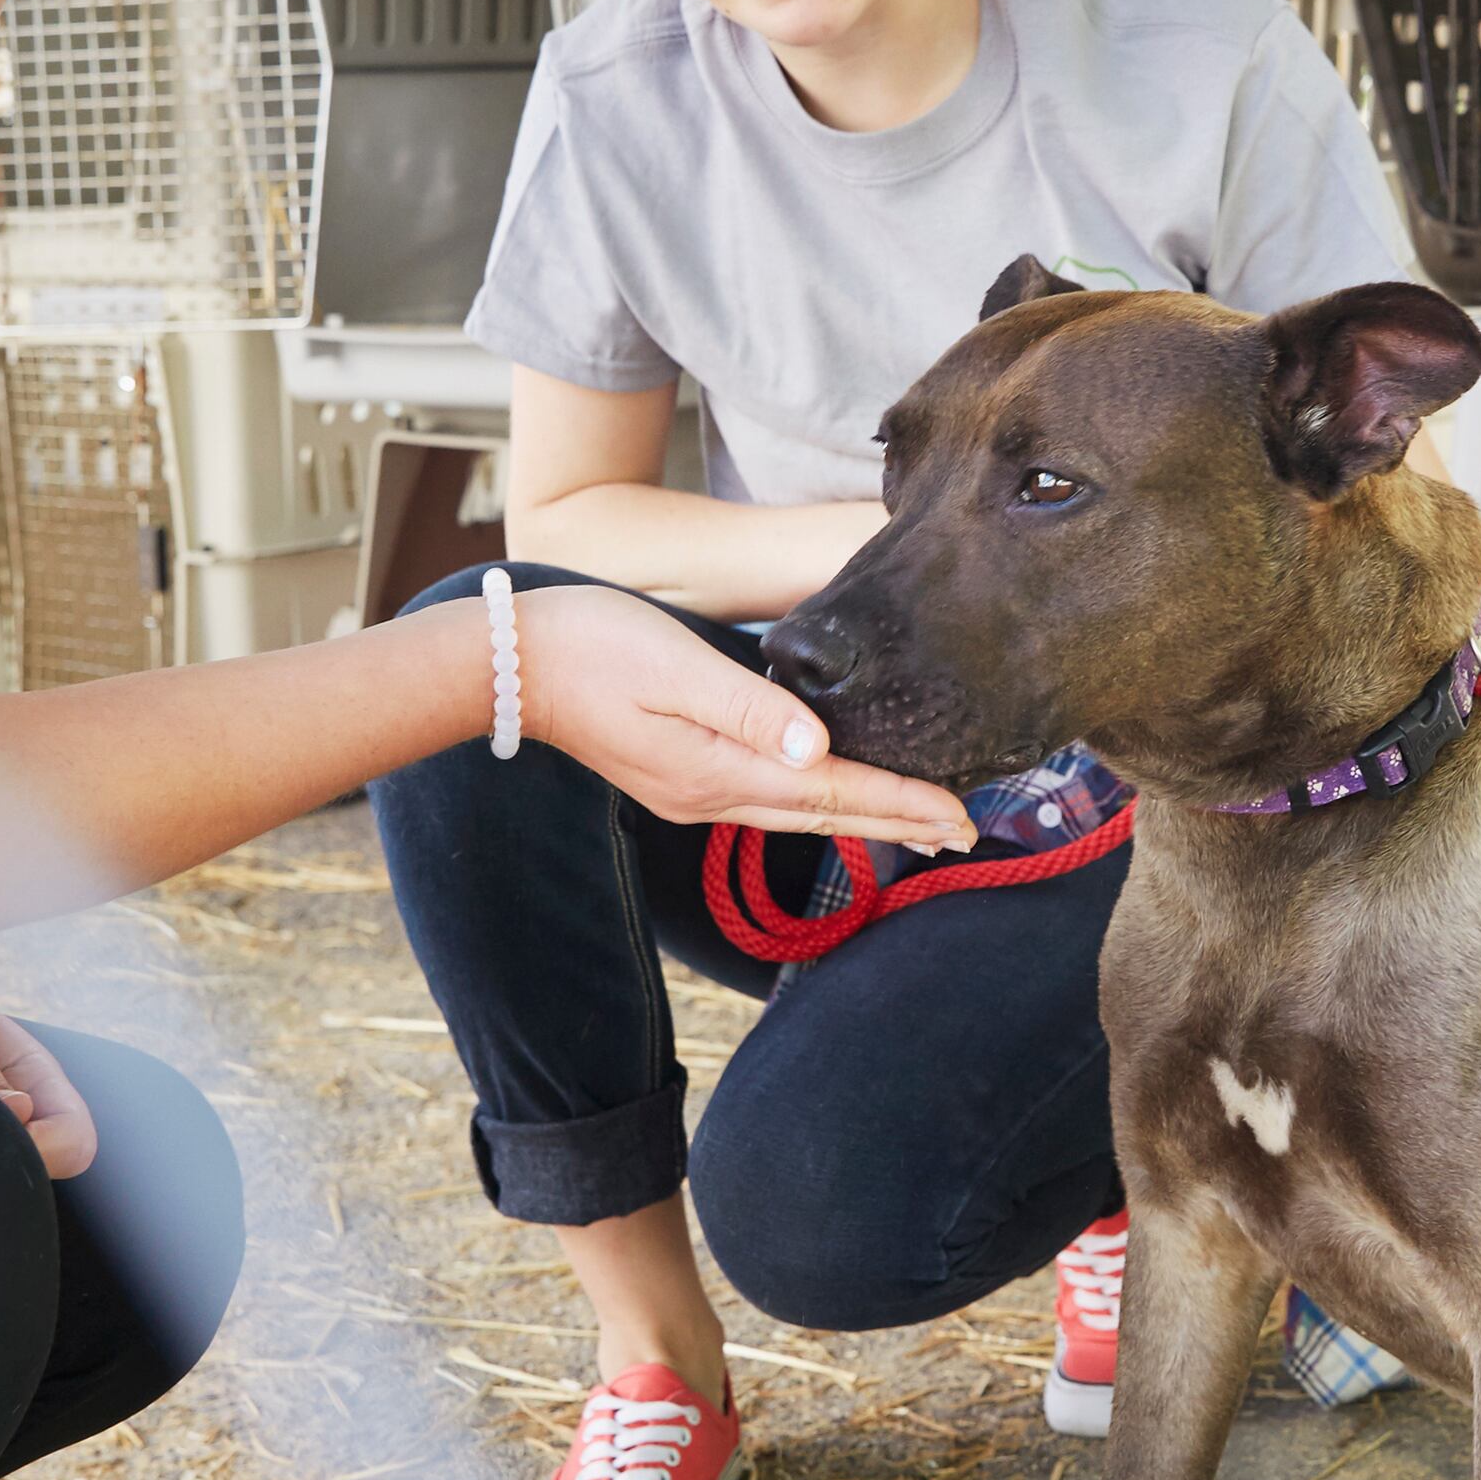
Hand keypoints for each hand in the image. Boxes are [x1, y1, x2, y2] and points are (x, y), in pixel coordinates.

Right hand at [515, 582, 974, 849]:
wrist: (511, 664)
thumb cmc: (592, 646)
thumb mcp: (675, 666)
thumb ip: (749, 708)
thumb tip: (815, 749)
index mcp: (717, 770)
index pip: (832, 793)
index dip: (902, 803)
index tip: (962, 817)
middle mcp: (712, 793)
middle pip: (826, 814)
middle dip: (899, 821)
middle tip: (969, 834)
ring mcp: (696, 791)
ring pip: (801, 810)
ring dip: (866, 815)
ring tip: (924, 822)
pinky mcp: (684, 776)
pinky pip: (773, 798)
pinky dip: (822, 799)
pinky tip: (841, 795)